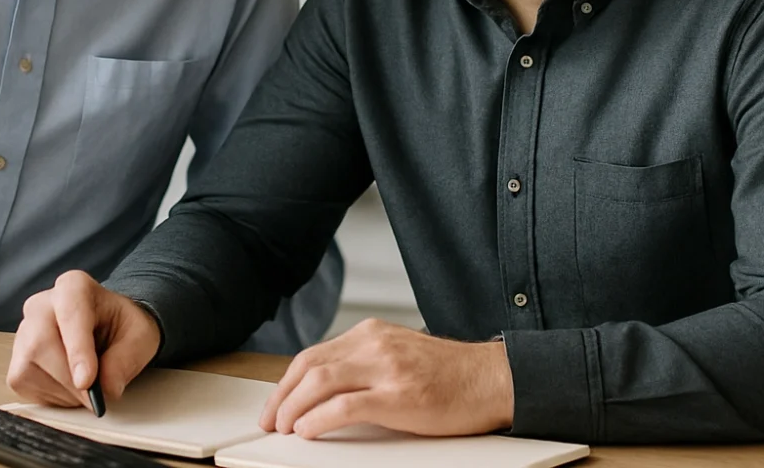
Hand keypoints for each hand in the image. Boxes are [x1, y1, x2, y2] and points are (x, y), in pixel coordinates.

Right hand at [7, 270, 161, 410]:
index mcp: (74, 287)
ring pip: (29, 368)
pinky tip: (69, 388)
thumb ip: (126, 360)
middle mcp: (41, 305)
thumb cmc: (122, 327)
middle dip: (70, 380)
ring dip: (62, 391)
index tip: (87, 382)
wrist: (108, 330)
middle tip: (95, 398)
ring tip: (85, 386)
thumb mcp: (140, 338)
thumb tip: (106, 388)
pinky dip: (50, 396)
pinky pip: (24, 384)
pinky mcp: (16, 360)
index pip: (70, 315)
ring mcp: (24, 332)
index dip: (77, 350)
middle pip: (41, 344)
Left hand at [260, 319, 513, 438]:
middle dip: (282, 395)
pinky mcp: (398, 396)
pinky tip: (307, 429)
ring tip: (284, 427)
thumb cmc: (450, 375)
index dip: (287, 382)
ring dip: (293, 407)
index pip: (313, 354)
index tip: (276, 402)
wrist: (492, 379)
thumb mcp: (399, 354)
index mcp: (371, 333)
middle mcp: (374, 344)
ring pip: (320, 382)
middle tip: (270, 420)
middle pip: (309, 366)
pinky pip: (345, 406)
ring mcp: (386, 368)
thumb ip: (365, 363)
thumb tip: (324, 389)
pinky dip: (319, 418)